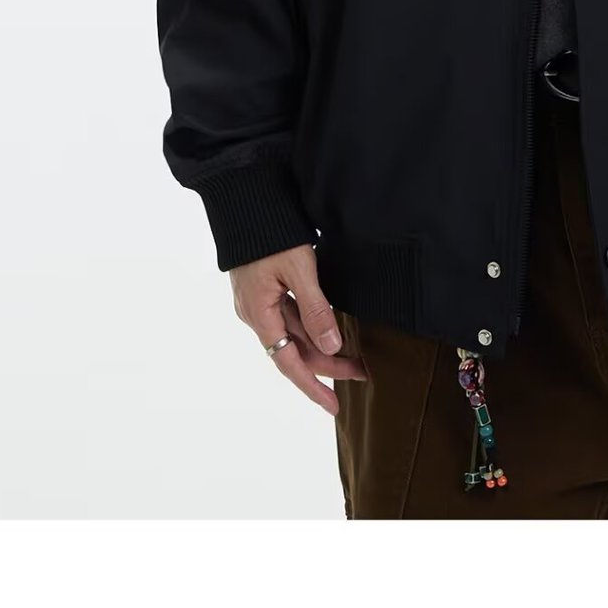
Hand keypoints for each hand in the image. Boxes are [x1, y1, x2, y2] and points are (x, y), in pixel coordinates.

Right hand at [230, 241, 370, 413]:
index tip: (334, 406)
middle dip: (328, 364)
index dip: (312, 387)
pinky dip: (310, 327)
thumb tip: (331, 346)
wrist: (245, 201)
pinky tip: (328, 329)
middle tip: (362, 372)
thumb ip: (315, 308)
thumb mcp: (299, 269)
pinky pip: (289, 318)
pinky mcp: (263, 289)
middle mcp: (256, 313)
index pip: (288, 363)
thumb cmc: (271, 233)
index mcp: (260, 314)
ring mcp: (258, 301)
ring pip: (293, 334)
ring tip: (353, 355)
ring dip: (321, 345)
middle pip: (294, 350)